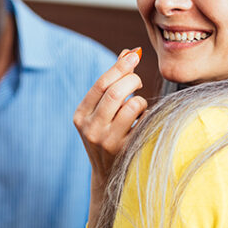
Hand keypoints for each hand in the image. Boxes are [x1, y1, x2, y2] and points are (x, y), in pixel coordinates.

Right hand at [74, 48, 147, 188]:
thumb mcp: (101, 111)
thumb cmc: (107, 134)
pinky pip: (144, 122)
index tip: (135, 54)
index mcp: (80, 115)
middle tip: (139, 81)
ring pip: (132, 106)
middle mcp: (90, 129)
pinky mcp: (125, 150)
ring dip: (141, 101)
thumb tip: (128, 52)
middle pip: (115, 93)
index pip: (101, 84)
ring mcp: (107, 142)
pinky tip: (141, 121)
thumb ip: (112, 82)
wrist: (108, 175)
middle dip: (132, 80)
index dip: (120, 66)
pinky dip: (146, 116)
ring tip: (138, 107)